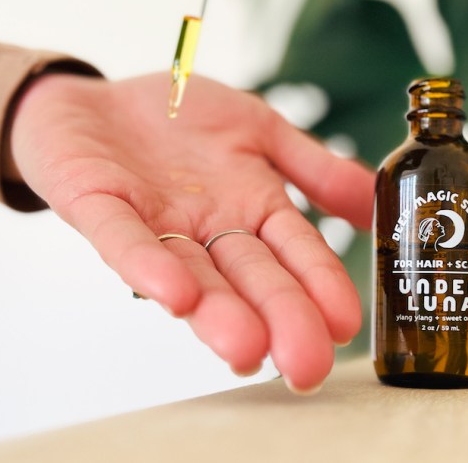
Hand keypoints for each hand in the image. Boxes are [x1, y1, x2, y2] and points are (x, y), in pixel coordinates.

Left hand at [8, 73, 373, 392]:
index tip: (346, 326)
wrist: (94, 101)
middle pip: (250, 279)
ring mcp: (155, 222)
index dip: (320, 286)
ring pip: (193, 274)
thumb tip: (373, 204)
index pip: (295, 253)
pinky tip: (177, 296)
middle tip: (306, 366)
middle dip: (279, 320)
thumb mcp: (259, 130)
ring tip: (246, 350)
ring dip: (219, 313)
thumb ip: (313, 167)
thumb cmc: (180, 119)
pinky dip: (147, 267)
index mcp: (251, 209)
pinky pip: (123, 240)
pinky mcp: (99, 206)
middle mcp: (208, 228)